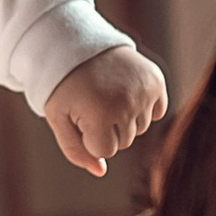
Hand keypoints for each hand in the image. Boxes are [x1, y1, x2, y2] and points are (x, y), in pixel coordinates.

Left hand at [45, 44, 169, 178]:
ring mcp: (144, 91)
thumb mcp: (59, 119)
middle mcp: (127, 104)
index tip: (80, 114)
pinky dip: (143, 107)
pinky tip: (126, 92)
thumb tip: (101, 171)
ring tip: (108, 94)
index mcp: (100, 115)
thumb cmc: (65, 85)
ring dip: (125, 118)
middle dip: (107, 129)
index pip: (106, 151)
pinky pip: (157, 112)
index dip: (90, 137)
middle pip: (125, 142)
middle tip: (93, 101)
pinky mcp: (156, 80)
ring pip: (140, 129)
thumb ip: (76, 151)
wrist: (78, 44)